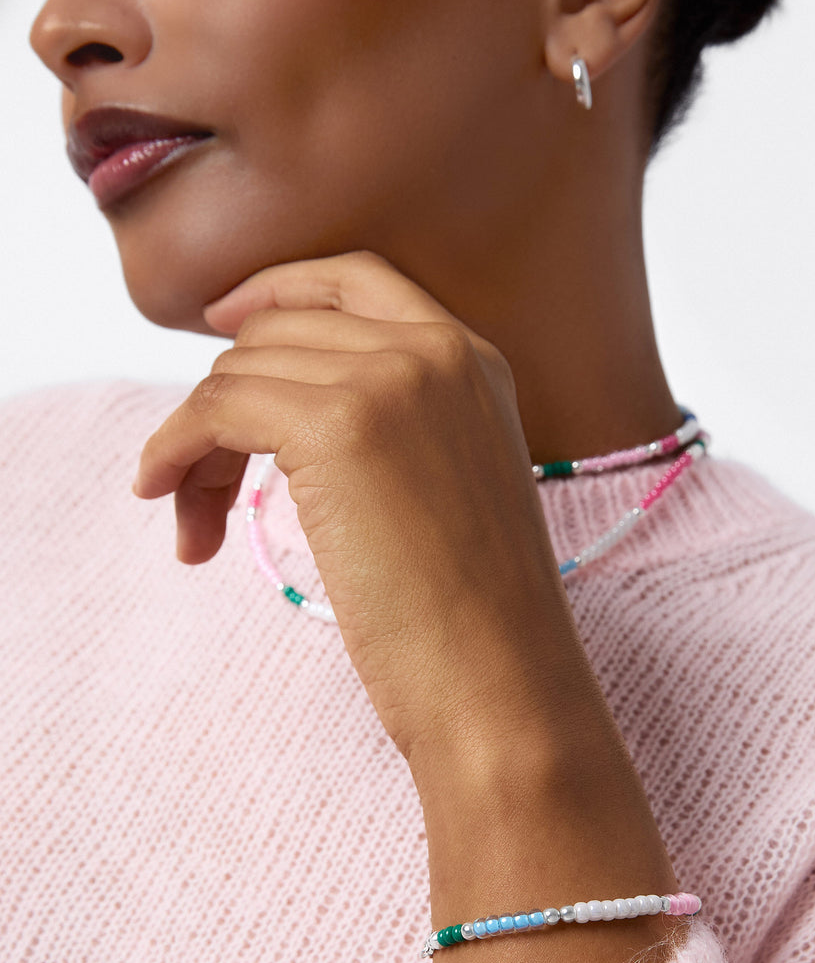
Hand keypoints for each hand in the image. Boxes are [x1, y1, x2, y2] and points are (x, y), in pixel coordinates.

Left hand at [134, 251, 590, 767]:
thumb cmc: (473, 619)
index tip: (222, 326)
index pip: (352, 279)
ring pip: (237, 373)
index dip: (275, 292)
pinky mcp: (336, 427)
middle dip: (224, 404)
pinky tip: (163, 500)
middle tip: (206, 492)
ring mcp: (390, 381)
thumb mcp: (450, 487)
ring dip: (196, 446)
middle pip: (276, 334)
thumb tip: (273, 402)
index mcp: (474, 361)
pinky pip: (213, 410)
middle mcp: (436, 352)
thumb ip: (392, 425)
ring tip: (199, 529)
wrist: (501, 683)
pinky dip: (172, 449)